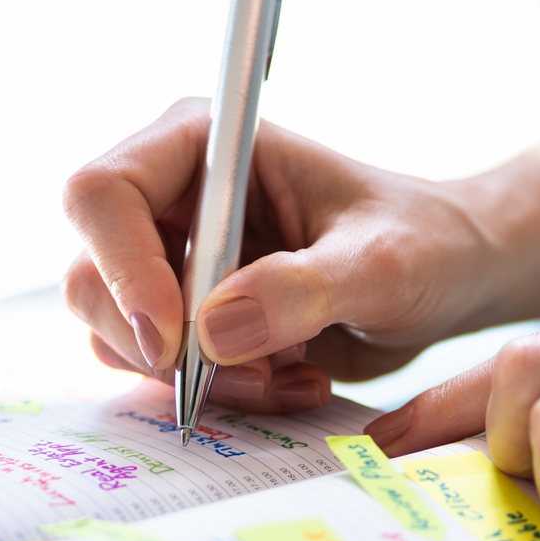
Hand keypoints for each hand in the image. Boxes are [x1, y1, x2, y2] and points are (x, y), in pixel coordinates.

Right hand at [61, 99, 500, 412]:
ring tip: (286, 376)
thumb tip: (214, 331)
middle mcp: (170, 198)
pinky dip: (216, 395)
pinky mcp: (187, 320)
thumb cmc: (424, 244)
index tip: (175, 338)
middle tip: (241, 375)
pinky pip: (158, 373)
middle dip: (157, 344)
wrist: (449, 281)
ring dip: (195, 380)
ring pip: (118, 335)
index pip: (103, 194)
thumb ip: (303, 290)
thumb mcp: (382, 264)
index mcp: (202, 145)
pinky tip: (289, 380)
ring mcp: (171, 262)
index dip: (121, 269)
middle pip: (90, 275)